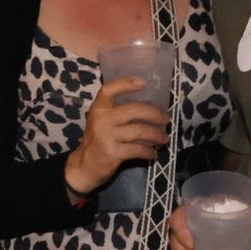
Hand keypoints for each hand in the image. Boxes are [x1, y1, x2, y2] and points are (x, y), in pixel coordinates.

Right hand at [64, 76, 167, 194]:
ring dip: (156, 135)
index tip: (143, 82)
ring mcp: (106, 136)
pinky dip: (149, 152)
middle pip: (133, 110)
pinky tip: (153, 154)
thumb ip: (116, 113)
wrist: (84, 167)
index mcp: (98, 109)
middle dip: (154, 114)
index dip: (125, 83)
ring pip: (139, 131)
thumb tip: (149, 107)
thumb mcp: (100, 122)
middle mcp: (101, 120)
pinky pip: (137, 149)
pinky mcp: (113, 152)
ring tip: (164, 138)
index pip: (108, 90)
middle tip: (166, 119)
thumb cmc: (97, 141)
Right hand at [169, 201, 250, 249]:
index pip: (176, 222)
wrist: (213, 211)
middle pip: (176, 246)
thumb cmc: (219, 206)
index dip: (181, 233)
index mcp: (186, 213)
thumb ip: (243, 208)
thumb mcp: (230, 202)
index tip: (192, 245)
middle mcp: (180, 229)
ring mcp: (181, 245)